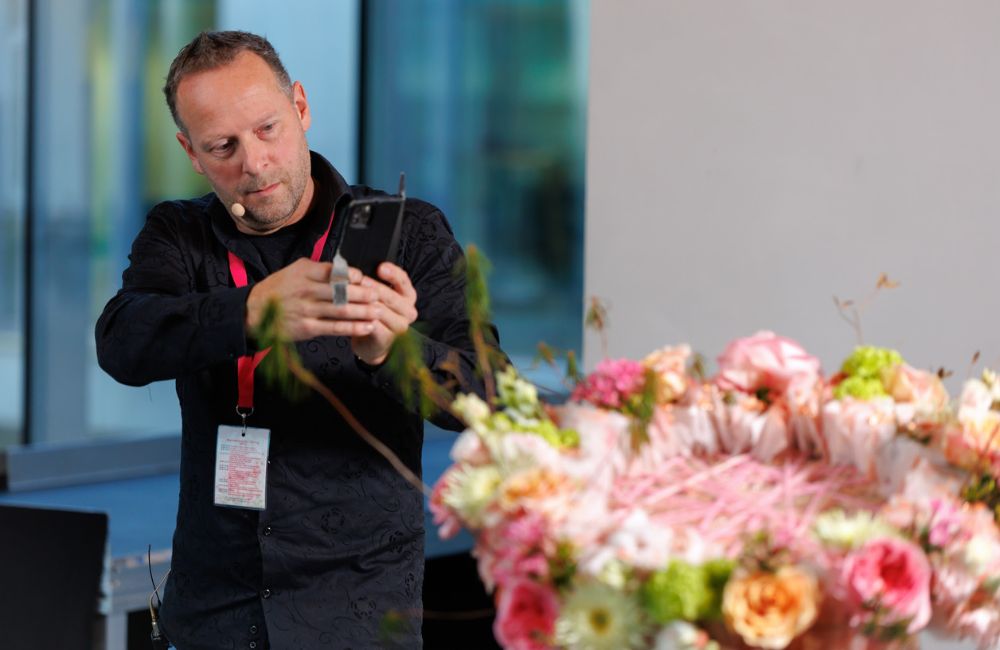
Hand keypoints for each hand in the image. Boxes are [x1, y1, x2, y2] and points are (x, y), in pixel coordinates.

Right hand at [245, 258, 377, 340]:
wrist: (254, 311)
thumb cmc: (279, 289)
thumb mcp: (295, 271)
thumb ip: (319, 269)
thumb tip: (346, 269)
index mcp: (304, 272)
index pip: (333, 271)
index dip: (352, 275)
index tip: (366, 278)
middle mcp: (306, 290)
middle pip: (341, 291)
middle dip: (363, 294)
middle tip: (378, 294)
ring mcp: (306, 310)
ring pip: (341, 310)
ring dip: (363, 311)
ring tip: (379, 311)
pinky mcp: (307, 328)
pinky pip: (335, 328)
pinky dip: (353, 328)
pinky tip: (367, 327)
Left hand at [352, 262, 417, 364]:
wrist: (375, 344)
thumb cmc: (377, 316)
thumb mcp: (381, 297)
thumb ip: (376, 284)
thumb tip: (359, 271)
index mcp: (408, 296)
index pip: (403, 281)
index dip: (392, 273)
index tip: (380, 268)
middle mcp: (408, 311)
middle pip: (390, 296)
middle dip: (372, 287)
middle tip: (357, 281)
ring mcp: (399, 326)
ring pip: (380, 310)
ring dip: (363, 303)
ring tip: (348, 295)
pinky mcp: (387, 338)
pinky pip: (373, 325)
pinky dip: (360, 318)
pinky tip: (349, 313)